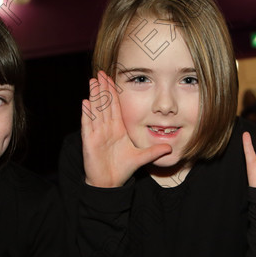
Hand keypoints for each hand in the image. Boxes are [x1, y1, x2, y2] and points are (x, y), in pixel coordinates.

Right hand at [80, 71, 170, 187]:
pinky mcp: (90, 142)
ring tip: (92, 82)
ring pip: (96, 111)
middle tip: (100, 73)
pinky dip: (87, 114)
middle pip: (104, 104)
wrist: (110, 183)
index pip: (115, 107)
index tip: (111, 78)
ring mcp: (97, 134)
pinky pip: (88, 126)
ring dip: (94, 96)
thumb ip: (154, 151)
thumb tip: (170, 148)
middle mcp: (106, 129)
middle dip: (103, 88)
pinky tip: (85, 103)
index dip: (113, 92)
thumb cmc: (122, 168)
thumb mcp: (141, 157)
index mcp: (118, 129)